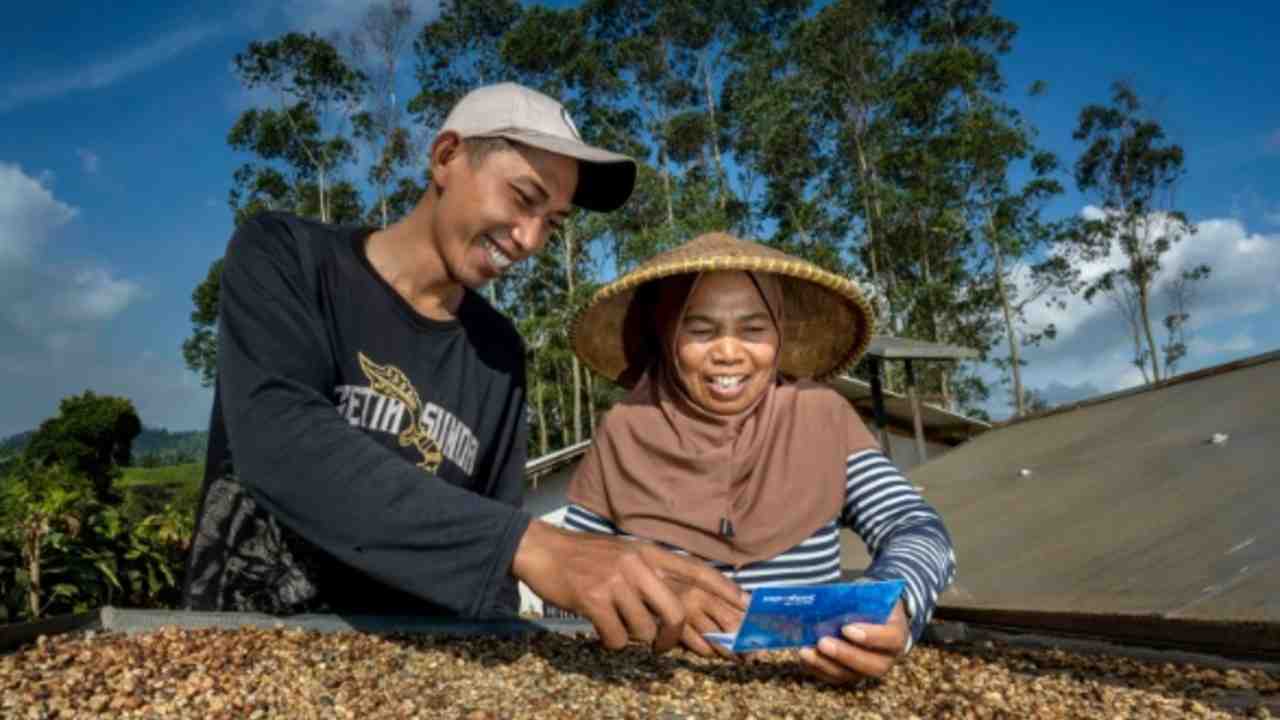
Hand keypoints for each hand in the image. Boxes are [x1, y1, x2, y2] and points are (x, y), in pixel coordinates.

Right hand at [512, 521, 748, 652]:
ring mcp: (615, 581)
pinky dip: (611, 641)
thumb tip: (676, 599)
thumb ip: (649, 572)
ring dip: (633, 637)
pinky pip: (617, 637)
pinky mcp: (594, 599)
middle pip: (674, 610)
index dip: (723, 588)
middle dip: (672, 636)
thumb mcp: (624, 554)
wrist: (542, 550)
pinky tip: (600, 627)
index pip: (694, 569)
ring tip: (616, 624)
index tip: (745, 603)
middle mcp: (636, 564)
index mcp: (648, 552)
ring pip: (644, 629)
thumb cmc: (585, 557)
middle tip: (662, 646)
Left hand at [799, 599, 908, 683]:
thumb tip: (830, 595)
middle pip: (871, 665)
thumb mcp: (872, 593)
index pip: (890, 639)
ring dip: (825, 665)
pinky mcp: (851, 674)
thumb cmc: (871, 601)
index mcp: (897, 634)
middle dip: (844, 655)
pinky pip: (834, 678)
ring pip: (850, 675)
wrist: (874, 613)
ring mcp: (868, 668)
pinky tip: (804, 658)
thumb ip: (858, 597)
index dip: (870, 636)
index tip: (846, 628)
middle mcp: (886, 657)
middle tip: (822, 642)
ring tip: (806, 652)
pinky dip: (817, 669)